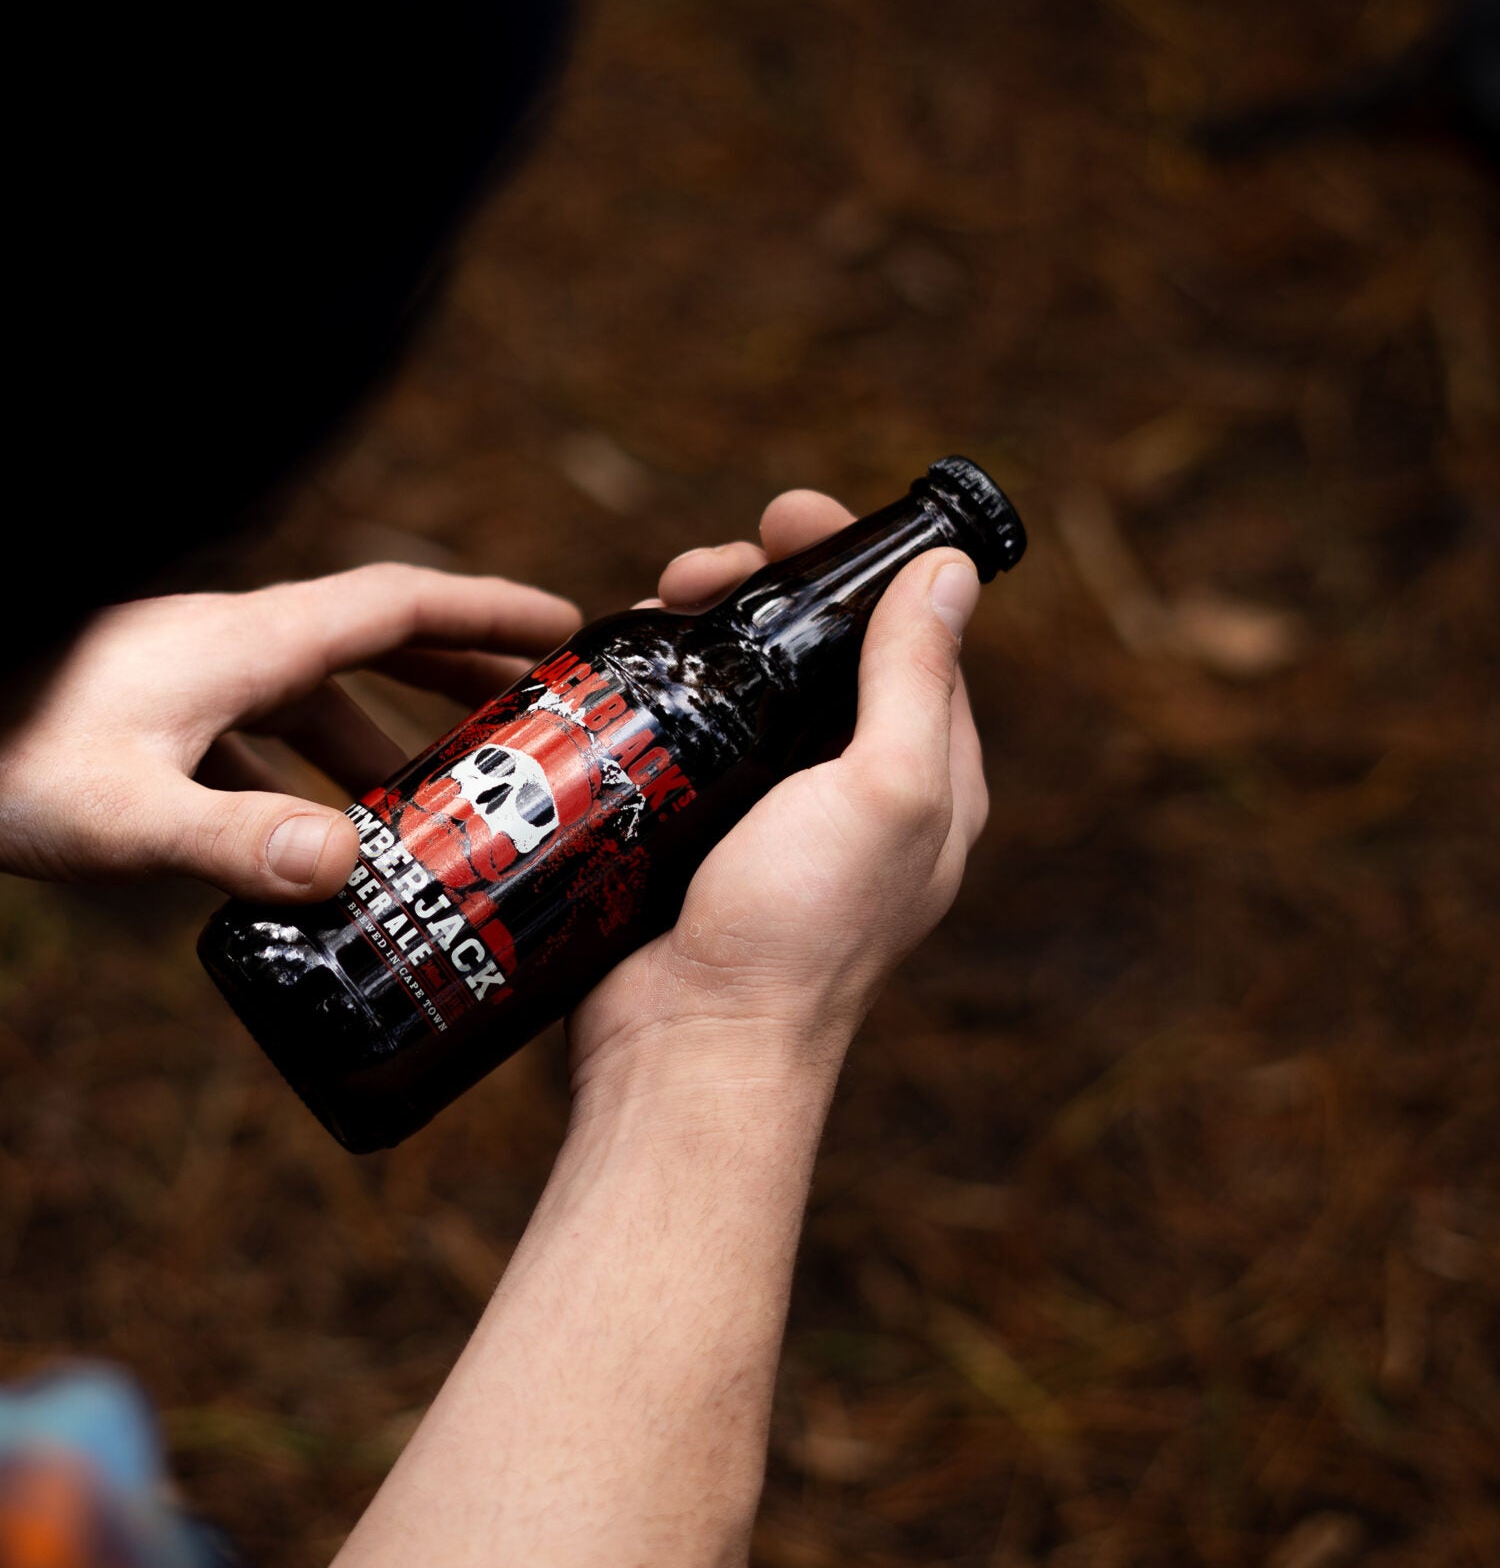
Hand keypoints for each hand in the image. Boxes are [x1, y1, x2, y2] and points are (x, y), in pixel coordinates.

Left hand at [0, 568, 578, 901]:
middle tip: (533, 724)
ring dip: (380, 741)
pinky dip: (301, 779)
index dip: (489, 611)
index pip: (395, 605)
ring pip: (307, 700)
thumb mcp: (126, 816)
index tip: (569, 627)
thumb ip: (234, 841)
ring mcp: (180, 681)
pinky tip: (304, 843)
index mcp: (243, 644)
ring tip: (437, 810)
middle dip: (457, 678)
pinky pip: (252, 738)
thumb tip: (346, 863)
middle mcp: (221, 648)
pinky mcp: (142, 722)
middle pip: (367, 647)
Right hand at [571, 487, 988, 1096]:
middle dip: (759, 591)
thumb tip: (950, 572)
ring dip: (698, 636)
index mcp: (928, 784)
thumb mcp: (884, 792)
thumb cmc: (795, 937)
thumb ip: (916, 681)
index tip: (789, 514)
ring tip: (648, 612)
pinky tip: (617, 675)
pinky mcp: (688, 844)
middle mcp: (851, 800)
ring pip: (740, 694)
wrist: (685, 1052)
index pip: (909, 638)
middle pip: (814, 655)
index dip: (856, 562)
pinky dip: (652, 696)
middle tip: (696, 569)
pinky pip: (677, 744)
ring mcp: (766, 824)